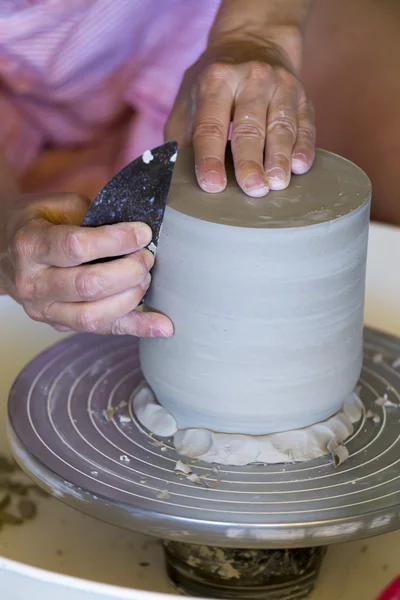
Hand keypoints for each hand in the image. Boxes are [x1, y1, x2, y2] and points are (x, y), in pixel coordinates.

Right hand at [0, 193, 172, 336]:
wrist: (2, 251)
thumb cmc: (37, 223)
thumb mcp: (58, 207)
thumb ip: (94, 218)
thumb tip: (139, 235)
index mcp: (30, 245)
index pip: (77, 247)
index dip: (117, 240)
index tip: (143, 233)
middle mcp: (33, 283)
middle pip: (88, 285)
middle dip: (129, 271)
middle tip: (147, 256)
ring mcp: (43, 310)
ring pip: (93, 315)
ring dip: (131, 297)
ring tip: (146, 278)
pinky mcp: (59, 325)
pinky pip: (101, 330)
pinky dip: (136, 328)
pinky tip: (163, 326)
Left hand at [166, 36, 314, 196]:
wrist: (255, 41)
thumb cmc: (214, 84)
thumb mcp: (188, 100)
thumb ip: (180, 137)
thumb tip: (174, 177)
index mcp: (216, 80)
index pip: (211, 125)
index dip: (210, 157)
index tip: (213, 185)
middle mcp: (250, 78)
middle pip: (249, 127)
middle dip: (250, 161)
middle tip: (253, 189)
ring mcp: (281, 85)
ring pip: (281, 126)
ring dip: (280, 158)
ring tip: (277, 183)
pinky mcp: (303, 96)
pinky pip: (306, 124)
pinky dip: (304, 146)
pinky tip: (300, 166)